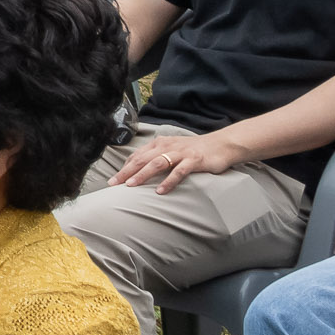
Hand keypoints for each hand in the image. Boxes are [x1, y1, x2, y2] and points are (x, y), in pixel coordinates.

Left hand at [111, 129, 243, 191]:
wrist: (221, 145)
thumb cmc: (194, 150)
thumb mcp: (173, 150)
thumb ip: (158, 157)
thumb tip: (140, 170)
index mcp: (160, 143)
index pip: (137, 156)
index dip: (124, 167)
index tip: (113, 180)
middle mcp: (167, 146)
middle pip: (142, 159)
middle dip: (126, 172)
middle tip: (114, 184)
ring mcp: (181, 153)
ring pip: (157, 163)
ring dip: (142, 175)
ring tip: (131, 186)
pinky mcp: (194, 160)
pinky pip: (179, 171)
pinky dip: (169, 181)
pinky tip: (161, 191)